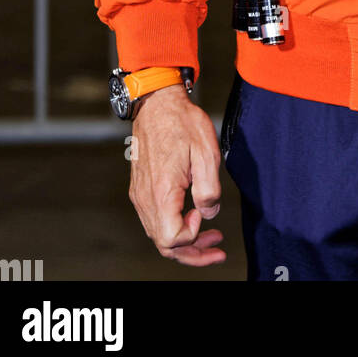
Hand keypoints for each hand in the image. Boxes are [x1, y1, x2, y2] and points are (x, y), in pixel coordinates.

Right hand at [129, 84, 225, 266]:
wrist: (157, 103)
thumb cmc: (182, 123)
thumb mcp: (206, 152)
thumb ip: (209, 189)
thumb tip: (208, 214)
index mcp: (161, 193)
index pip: (172, 240)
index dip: (193, 239)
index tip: (205, 217)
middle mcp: (145, 199)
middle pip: (164, 244)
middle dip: (192, 253)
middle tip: (217, 249)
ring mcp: (140, 195)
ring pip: (158, 233)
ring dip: (184, 241)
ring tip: (210, 236)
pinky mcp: (140, 188)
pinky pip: (154, 219)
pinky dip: (173, 226)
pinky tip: (191, 216)